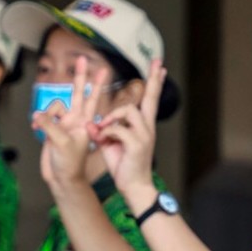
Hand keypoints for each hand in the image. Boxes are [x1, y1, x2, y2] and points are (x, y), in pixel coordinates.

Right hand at [37, 54, 107, 191]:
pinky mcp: (52, 129)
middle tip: (83, 59)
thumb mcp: (62, 143)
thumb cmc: (70, 164)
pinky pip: (43, 117)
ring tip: (41, 126)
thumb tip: (38, 115)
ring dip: (46, 114)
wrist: (61, 178)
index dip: (96, 84)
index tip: (103, 69)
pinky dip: (38, 121)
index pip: (92, 98)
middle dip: (79, 77)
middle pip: (77, 93)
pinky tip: (35, 127)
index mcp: (85, 122)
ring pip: (54, 107)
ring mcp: (64, 124)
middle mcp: (76, 119)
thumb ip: (50, 125)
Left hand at [92, 57, 164, 200]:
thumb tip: (90, 124)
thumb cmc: (124, 166)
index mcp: (143, 126)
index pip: (150, 100)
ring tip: (103, 127)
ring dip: (112, 116)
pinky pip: (118, 128)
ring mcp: (145, 135)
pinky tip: (102, 141)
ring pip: (128, 110)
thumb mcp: (110, 145)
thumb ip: (103, 132)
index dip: (154, 83)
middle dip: (154, 79)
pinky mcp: (137, 144)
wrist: (134, 187)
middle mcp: (147, 127)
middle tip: (159, 63)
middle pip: (151, 98)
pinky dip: (106, 133)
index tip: (160, 68)